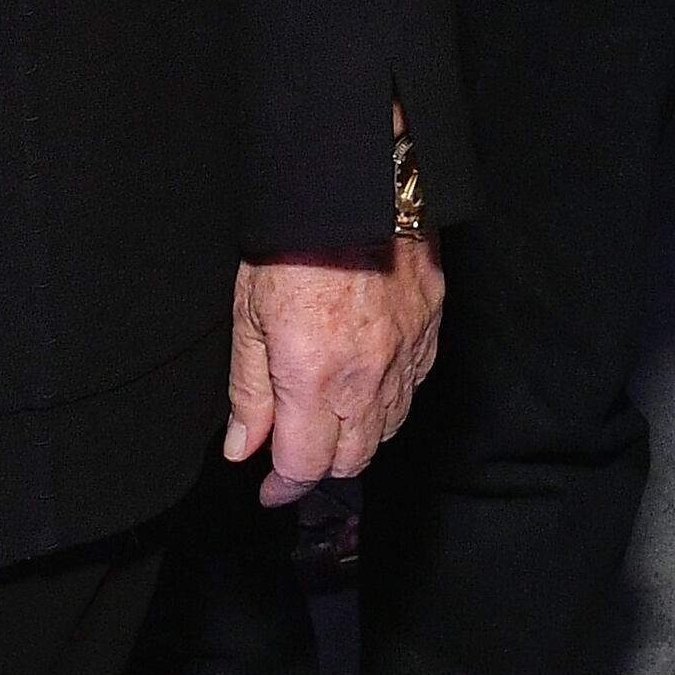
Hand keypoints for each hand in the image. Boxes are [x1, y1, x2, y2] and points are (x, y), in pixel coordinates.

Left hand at [226, 238, 443, 504]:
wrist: (356, 183)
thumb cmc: (294, 242)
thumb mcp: (249, 315)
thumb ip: (249, 390)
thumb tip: (244, 449)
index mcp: (313, 378)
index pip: (304, 465)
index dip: (283, 488)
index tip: (270, 491)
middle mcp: (365, 379)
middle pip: (352, 460)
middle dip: (319, 466)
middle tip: (294, 451)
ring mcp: (405, 356)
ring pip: (388, 430)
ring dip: (356, 438)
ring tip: (330, 418)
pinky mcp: (430, 331)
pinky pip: (413, 390)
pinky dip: (389, 401)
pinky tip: (368, 384)